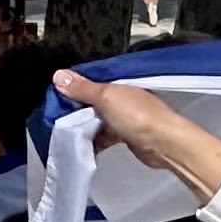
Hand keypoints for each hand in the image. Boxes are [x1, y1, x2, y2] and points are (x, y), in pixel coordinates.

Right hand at [52, 69, 220, 196]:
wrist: (165, 144)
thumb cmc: (140, 117)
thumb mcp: (106, 97)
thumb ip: (83, 88)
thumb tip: (59, 75)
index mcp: (118, 83)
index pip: (90, 81)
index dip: (73, 87)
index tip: (55, 96)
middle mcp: (121, 97)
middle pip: (92, 100)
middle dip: (76, 108)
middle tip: (56, 116)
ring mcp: (125, 117)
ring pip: (98, 119)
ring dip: (84, 126)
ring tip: (66, 132)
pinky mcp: (127, 135)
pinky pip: (105, 135)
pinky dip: (95, 140)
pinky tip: (83, 146)